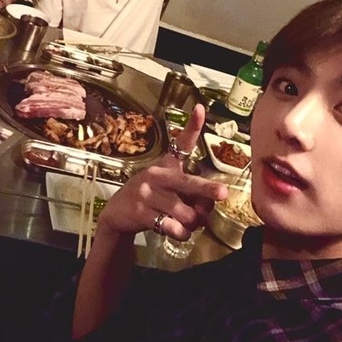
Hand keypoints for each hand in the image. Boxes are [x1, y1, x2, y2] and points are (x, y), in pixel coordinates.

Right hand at [96, 104, 227, 240]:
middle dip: (207, 190)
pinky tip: (179, 231)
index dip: (192, 126)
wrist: (117, 213)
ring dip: (193, 223)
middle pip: (188, 183)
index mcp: (166, 165)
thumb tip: (206, 211)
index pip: (182, 143)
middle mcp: (157, 176)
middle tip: (223, 193)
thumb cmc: (150, 196)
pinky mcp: (142, 213)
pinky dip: (182, 233)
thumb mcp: (166, 187)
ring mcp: (148, 194)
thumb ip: (189, 195)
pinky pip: (173, 228)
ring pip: (185, 214)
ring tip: (189, 223)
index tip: (200, 108)